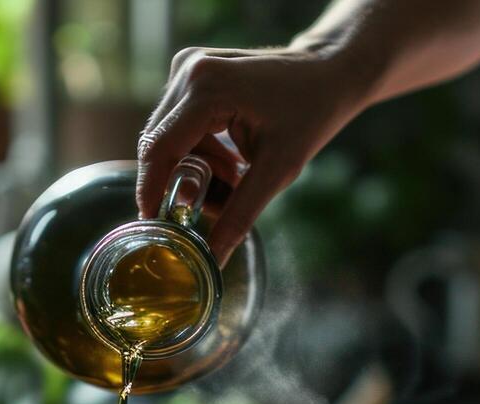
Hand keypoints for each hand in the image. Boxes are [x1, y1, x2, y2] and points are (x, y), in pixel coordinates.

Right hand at [137, 45, 356, 265]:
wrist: (328, 72)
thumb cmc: (311, 114)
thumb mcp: (278, 170)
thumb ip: (240, 214)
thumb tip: (213, 259)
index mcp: (207, 87)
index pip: (161, 148)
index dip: (153, 189)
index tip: (152, 224)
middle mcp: (189, 71)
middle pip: (161, 145)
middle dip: (183, 181)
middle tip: (213, 205)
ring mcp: (188, 68)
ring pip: (170, 139)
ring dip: (196, 168)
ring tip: (235, 178)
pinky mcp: (192, 75)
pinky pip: (181, 127)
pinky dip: (201, 152)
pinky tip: (232, 161)